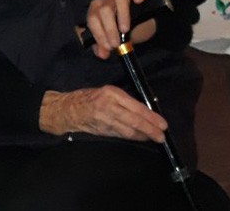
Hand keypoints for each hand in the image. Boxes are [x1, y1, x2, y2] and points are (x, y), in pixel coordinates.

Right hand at [39, 86, 166, 142]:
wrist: (68, 109)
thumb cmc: (89, 97)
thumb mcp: (108, 92)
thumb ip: (124, 100)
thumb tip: (145, 110)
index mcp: (111, 93)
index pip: (135, 107)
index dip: (150, 117)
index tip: (162, 123)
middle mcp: (108, 106)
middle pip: (134, 121)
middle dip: (150, 129)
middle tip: (161, 136)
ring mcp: (105, 120)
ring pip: (128, 131)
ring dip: (143, 135)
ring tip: (154, 138)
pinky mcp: (102, 130)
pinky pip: (121, 135)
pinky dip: (132, 136)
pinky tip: (140, 137)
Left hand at [85, 0, 154, 59]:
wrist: (143, 26)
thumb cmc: (124, 32)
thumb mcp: (113, 40)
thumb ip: (104, 46)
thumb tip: (101, 53)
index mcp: (97, 10)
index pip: (92, 18)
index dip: (98, 33)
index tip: (107, 47)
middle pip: (104, 9)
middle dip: (108, 29)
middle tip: (116, 44)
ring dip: (122, 15)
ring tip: (125, 30)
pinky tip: (139, 0)